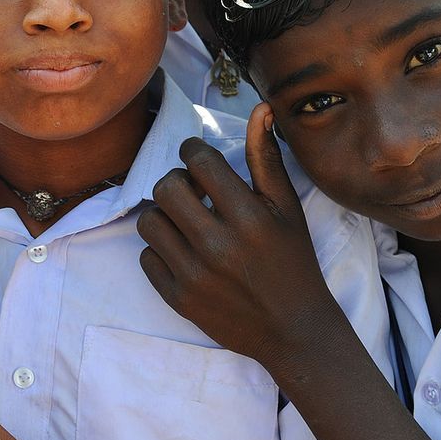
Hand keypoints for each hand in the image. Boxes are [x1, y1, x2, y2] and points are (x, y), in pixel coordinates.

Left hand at [137, 103, 339, 370]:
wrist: (293, 331)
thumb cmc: (293, 261)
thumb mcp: (287, 208)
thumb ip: (266, 158)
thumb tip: (258, 108)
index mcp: (248, 216)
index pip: (198, 160)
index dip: (193, 151)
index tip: (199, 160)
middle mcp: (218, 244)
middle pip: (166, 187)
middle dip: (177, 180)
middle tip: (193, 190)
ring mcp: (194, 275)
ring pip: (149, 220)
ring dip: (164, 214)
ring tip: (185, 220)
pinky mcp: (178, 299)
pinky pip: (146, 256)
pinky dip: (160, 249)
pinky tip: (183, 250)